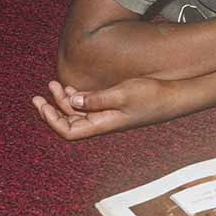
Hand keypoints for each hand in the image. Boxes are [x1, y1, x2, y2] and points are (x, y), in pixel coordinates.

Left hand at [31, 78, 176, 139]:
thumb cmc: (152, 96)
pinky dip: (78, 98)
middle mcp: (103, 122)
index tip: (41, 104)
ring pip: (79, 113)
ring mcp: (109, 114)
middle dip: (54, 106)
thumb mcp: (123, 94)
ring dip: (65, 100)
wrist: (174, 96)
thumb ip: (96, 99)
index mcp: (103, 124)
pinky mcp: (115, 106)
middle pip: (71, 121)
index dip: (52, 120)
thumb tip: (73, 102)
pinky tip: (73, 89)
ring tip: (55, 84)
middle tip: (45, 89)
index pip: (69, 130)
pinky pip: (90, 106)